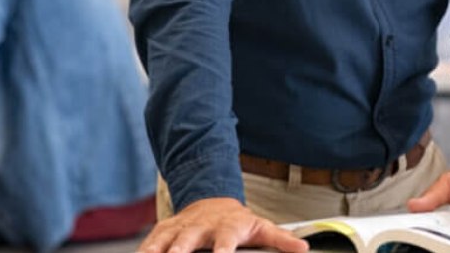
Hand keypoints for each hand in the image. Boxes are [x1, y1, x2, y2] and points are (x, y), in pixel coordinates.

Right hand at [137, 197, 307, 252]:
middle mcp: (201, 227)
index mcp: (227, 227)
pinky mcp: (163, 232)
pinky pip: (149, 245)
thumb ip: (281, 240)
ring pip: (164, 243)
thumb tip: (304, 249)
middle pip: (187, 243)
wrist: (212, 202)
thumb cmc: (237, 222)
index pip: (224, 243)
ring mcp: (180, 229)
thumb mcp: (262, 228)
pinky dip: (145, 252)